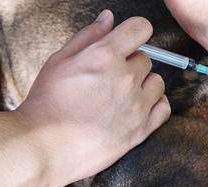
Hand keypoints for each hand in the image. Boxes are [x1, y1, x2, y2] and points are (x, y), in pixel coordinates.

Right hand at [16, 10, 169, 186]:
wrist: (43, 146)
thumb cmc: (46, 104)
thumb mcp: (59, 61)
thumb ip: (88, 36)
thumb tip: (108, 18)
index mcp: (104, 55)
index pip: (141, 28)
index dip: (134, 32)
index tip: (127, 42)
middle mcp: (125, 78)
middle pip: (146, 59)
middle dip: (130, 64)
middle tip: (109, 79)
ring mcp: (136, 105)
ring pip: (157, 83)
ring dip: (144, 85)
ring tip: (121, 96)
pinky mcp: (141, 130)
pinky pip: (164, 108)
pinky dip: (154, 105)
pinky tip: (137, 108)